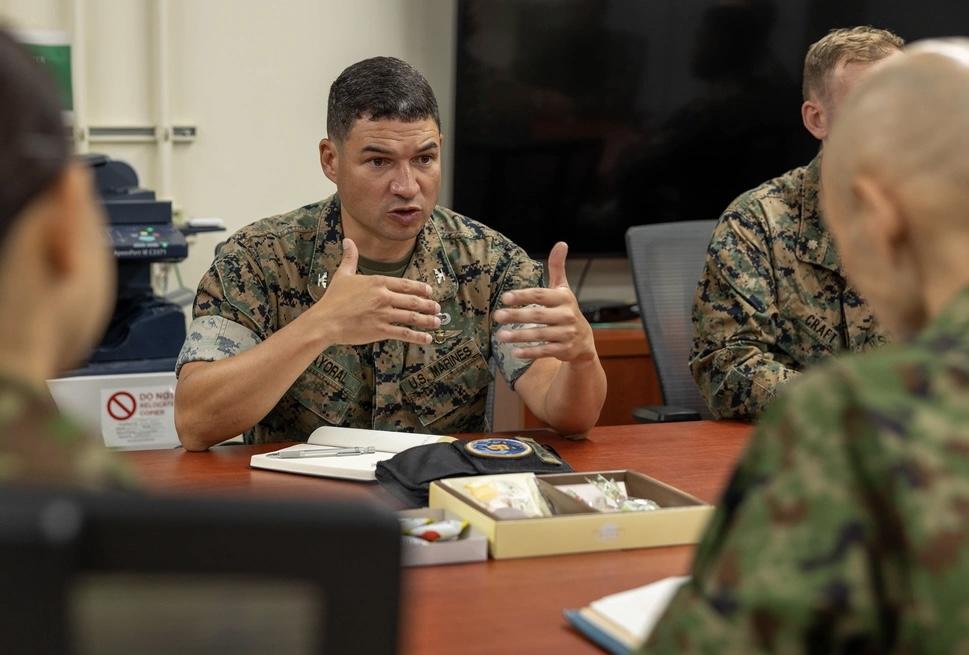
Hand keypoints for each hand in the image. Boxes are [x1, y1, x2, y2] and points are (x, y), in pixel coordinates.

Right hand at [308, 238, 439, 345]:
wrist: (324, 321)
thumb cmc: (332, 299)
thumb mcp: (342, 275)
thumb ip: (350, 258)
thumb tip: (347, 241)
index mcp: (377, 282)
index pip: (406, 284)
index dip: (421, 288)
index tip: (430, 291)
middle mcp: (384, 297)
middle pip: (413, 300)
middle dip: (429, 305)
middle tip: (437, 308)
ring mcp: (383, 314)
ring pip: (412, 317)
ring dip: (428, 320)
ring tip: (437, 322)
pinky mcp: (380, 331)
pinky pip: (404, 333)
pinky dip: (418, 337)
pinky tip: (427, 338)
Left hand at [493, 242, 596, 362]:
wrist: (584, 341)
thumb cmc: (566, 310)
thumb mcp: (563, 290)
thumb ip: (557, 268)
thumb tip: (561, 243)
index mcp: (563, 298)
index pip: (541, 295)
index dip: (523, 296)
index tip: (505, 297)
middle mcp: (566, 316)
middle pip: (538, 315)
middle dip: (517, 316)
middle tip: (497, 316)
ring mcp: (566, 334)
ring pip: (540, 335)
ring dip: (519, 336)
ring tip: (500, 335)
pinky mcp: (563, 350)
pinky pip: (544, 351)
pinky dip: (530, 352)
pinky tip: (514, 352)